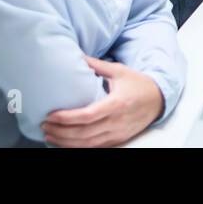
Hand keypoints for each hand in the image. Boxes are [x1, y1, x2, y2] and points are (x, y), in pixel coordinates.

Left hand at [41, 56, 163, 147]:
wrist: (158, 99)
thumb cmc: (137, 83)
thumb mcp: (118, 71)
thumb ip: (96, 65)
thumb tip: (77, 56)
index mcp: (116, 104)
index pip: (87, 116)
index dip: (67, 118)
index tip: (51, 115)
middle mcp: (116, 122)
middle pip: (83, 134)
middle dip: (61, 132)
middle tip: (44, 126)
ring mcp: (117, 133)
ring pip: (87, 144)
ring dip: (65, 142)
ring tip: (49, 135)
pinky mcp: (117, 140)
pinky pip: (94, 147)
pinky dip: (77, 147)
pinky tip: (64, 143)